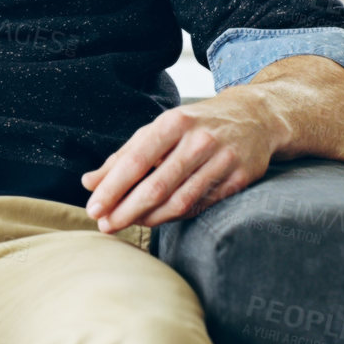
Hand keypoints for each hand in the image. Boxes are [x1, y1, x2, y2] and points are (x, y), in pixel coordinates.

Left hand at [80, 94, 275, 233]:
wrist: (254, 117)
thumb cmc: (195, 124)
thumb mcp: (159, 130)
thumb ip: (124, 156)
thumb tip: (89, 183)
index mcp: (174, 122)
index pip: (136, 161)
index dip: (112, 188)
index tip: (93, 209)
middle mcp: (199, 140)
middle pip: (156, 186)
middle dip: (126, 210)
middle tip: (105, 226)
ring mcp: (222, 160)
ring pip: (179, 201)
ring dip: (148, 218)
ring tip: (127, 224)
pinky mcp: (239, 179)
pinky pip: (200, 206)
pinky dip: (174, 216)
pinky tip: (156, 219)